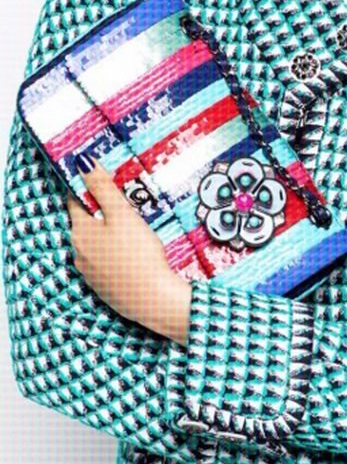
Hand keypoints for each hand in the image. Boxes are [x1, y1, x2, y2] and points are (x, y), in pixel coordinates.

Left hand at [66, 154, 191, 333]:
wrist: (155, 300)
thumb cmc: (139, 255)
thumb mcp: (122, 214)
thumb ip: (103, 188)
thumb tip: (83, 163)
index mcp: (81, 232)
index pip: (74, 201)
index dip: (87, 188)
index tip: (101, 181)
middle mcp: (79, 253)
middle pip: (86, 224)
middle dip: (101, 213)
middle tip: (126, 205)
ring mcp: (91, 273)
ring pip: (96, 245)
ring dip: (109, 236)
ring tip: (134, 231)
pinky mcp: (105, 288)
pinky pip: (106, 264)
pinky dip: (116, 256)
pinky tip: (134, 255)